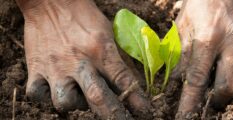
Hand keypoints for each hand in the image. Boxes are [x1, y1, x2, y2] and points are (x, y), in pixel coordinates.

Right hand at [16, 0, 149, 118]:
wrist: (51, 2)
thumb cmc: (83, 17)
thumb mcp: (107, 33)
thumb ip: (116, 60)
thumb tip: (128, 85)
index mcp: (101, 50)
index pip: (124, 81)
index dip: (137, 101)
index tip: (145, 113)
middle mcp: (79, 62)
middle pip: (98, 98)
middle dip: (113, 116)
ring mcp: (55, 68)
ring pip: (65, 103)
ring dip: (76, 105)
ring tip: (78, 94)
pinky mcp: (35, 69)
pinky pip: (37, 95)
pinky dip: (46, 98)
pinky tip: (54, 89)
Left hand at [172, 0, 232, 117]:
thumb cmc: (200, 2)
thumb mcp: (184, 25)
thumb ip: (181, 53)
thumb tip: (177, 80)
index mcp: (207, 39)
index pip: (196, 80)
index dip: (190, 104)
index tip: (185, 119)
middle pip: (231, 85)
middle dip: (221, 100)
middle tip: (215, 100)